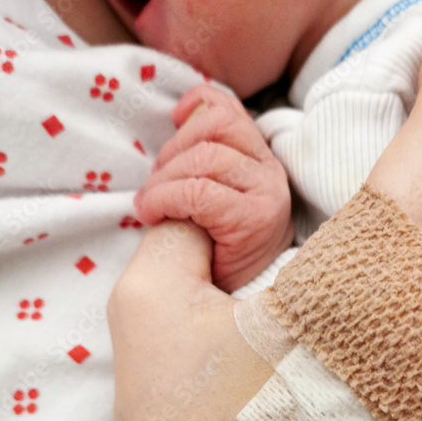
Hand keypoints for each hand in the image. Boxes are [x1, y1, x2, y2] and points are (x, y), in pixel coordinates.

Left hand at [134, 84, 294, 292]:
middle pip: (214, 128)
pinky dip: (165, 199)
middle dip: (171, 153)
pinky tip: (151, 215)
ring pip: (205, 158)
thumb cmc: (210, 252)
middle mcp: (272, 173)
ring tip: (149, 206)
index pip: (228, 112)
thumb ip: (202, 151)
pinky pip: (199, 192)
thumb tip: (184, 110)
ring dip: (164, 180)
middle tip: (153, 188)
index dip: (196, 107)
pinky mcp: (256, 220)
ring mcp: (268, 195)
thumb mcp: (205, 192)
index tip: (172, 122)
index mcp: (260, 161)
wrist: (228, 312)